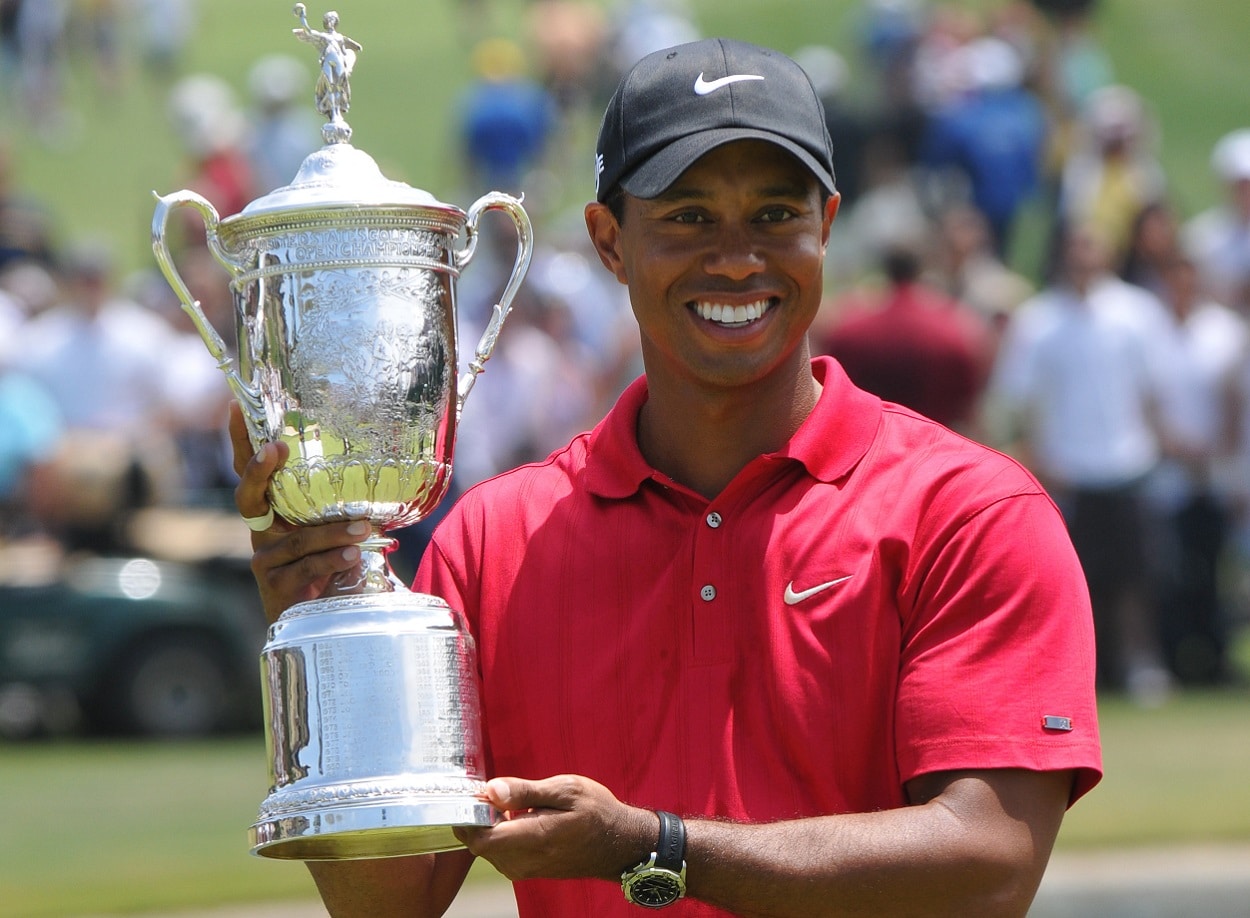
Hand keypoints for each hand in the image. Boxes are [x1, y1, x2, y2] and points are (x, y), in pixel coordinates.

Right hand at [228, 402, 367, 622]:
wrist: (326, 621)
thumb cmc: (335, 567)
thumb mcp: (341, 530)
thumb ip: (349, 506)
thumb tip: (384, 470)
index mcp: (275, 513)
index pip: (252, 472)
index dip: (242, 442)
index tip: (236, 406)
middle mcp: (263, 532)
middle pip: (248, 496)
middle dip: (258, 470)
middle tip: (276, 448)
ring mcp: (265, 560)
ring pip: (296, 538)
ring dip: (331, 531)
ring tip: (363, 528)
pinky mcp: (275, 586)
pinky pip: (304, 567)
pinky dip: (331, 559)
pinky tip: (353, 556)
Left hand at [453, 775, 656, 882]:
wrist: (619, 844)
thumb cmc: (597, 812)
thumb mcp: (566, 789)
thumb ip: (526, 791)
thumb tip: (491, 790)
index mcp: (536, 837)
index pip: (482, 839)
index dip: (469, 817)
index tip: (475, 793)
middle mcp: (527, 860)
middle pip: (479, 845)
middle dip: (475, 819)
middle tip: (487, 792)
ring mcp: (527, 869)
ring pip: (488, 851)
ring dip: (486, 827)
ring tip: (503, 802)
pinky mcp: (529, 870)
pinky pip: (500, 855)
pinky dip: (497, 835)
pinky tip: (512, 817)